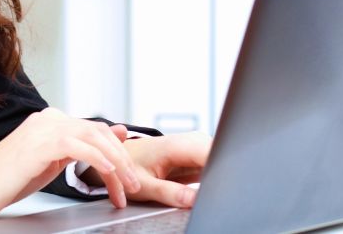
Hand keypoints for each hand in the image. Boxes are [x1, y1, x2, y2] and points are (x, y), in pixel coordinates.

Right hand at [0, 107, 142, 218]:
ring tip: (125, 188)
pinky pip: (80, 147)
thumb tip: (115, 132)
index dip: (116, 152)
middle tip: (132, 185)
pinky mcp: (40, 143)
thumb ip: (81, 148)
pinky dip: (100, 160)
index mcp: (50, 121)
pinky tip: (109, 175)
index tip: (127, 177)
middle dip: (122, 160)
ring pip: (94, 138)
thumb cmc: (7, 179)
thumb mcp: (52, 162)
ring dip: (116, 165)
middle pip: (99, 132)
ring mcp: (44, 128)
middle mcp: (49, 119)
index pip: (95, 129)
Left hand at [81, 131, 210, 208]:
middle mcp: (189, 141)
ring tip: (196, 186)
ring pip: (219, 159)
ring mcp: (195, 146)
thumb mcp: (144, 185)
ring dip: (216, 175)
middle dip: (220, 175)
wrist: (122, 156)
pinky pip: (214, 163)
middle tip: (207, 194)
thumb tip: (194, 200)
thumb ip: (170, 193)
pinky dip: (212, 176)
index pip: (212, 153)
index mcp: (176, 145)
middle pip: (220, 155)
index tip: (217, 188)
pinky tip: (200, 184)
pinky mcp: (198, 154)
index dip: (219, 170)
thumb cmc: (129, 166)